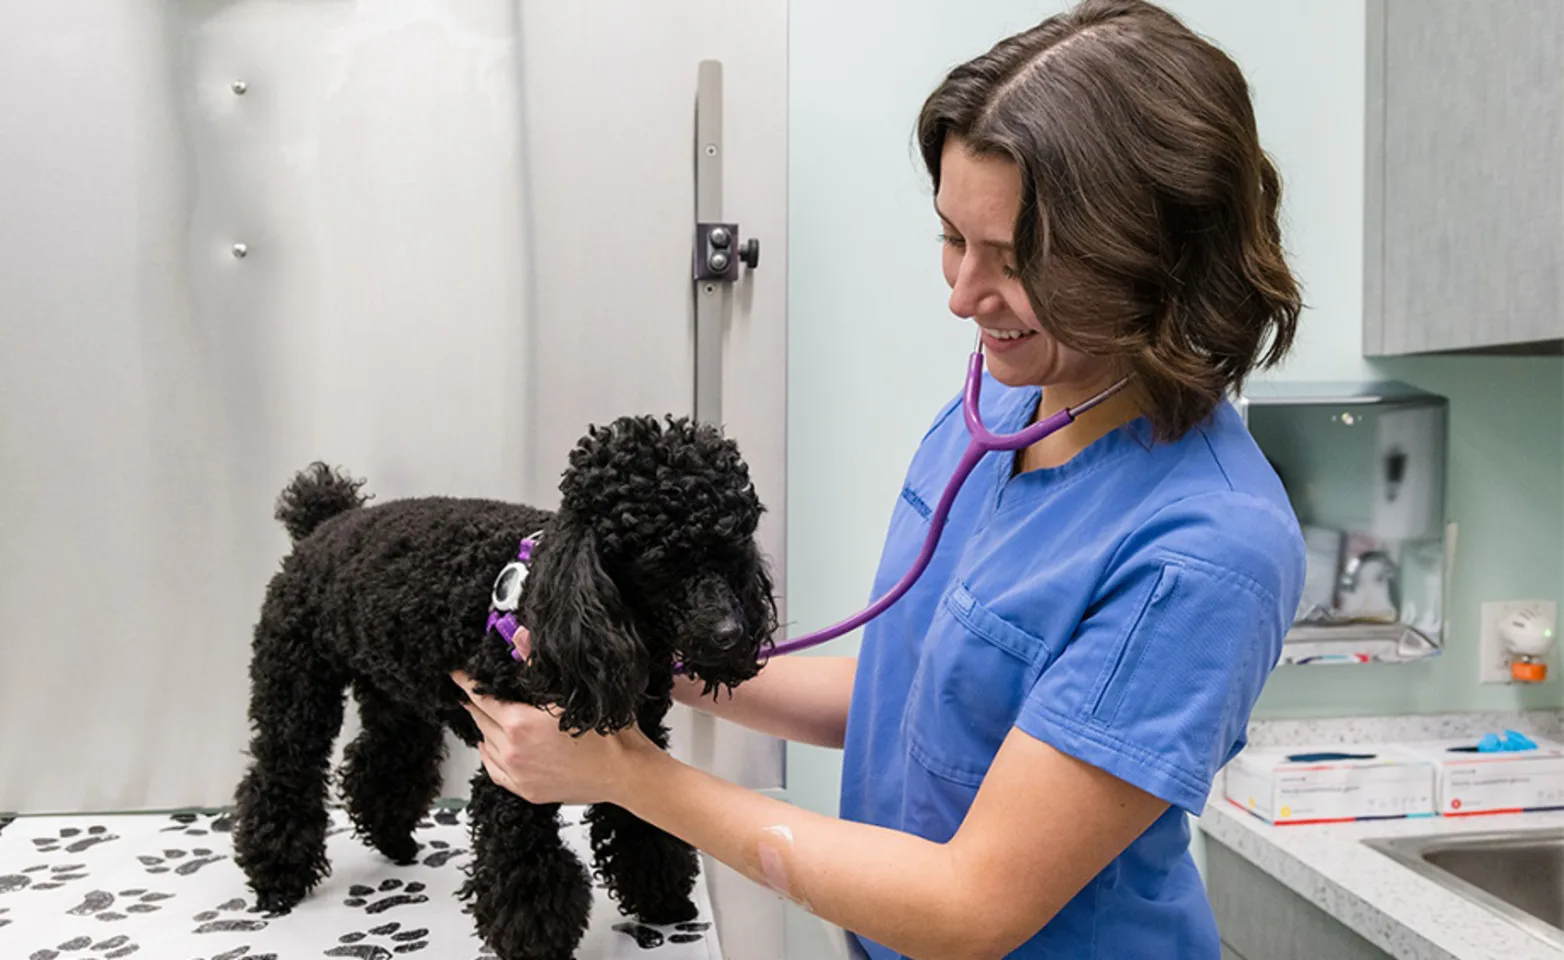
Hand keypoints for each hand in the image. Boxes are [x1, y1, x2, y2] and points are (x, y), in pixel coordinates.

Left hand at [450, 668, 652, 804]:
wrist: (624, 772)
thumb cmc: (607, 733)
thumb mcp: (573, 692)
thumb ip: (538, 664)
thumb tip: (518, 637)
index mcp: (521, 723)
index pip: (479, 697)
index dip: (466, 683)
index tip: (457, 674)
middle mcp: (512, 751)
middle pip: (479, 719)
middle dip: (476, 702)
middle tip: (476, 690)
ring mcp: (517, 774)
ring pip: (485, 744)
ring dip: (486, 727)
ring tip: (491, 714)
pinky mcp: (524, 790)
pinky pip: (493, 769)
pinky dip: (491, 754)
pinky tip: (496, 744)